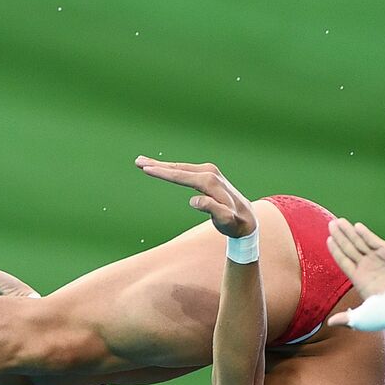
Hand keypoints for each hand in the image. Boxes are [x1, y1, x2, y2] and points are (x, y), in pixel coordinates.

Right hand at [135, 157, 255, 237]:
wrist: (247, 219)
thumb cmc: (235, 223)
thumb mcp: (225, 221)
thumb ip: (213, 210)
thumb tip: (194, 201)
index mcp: (210, 182)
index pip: (181, 176)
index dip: (163, 173)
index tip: (146, 169)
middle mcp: (210, 173)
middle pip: (178, 168)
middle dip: (157, 165)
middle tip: (137, 161)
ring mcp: (209, 172)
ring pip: (180, 168)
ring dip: (162, 165)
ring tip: (142, 162)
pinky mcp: (208, 175)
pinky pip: (185, 171)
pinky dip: (172, 169)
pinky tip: (161, 168)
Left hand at [324, 218, 384, 325]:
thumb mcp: (363, 317)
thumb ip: (346, 318)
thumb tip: (329, 323)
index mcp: (361, 280)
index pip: (344, 262)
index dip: (336, 251)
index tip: (328, 240)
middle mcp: (369, 268)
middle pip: (350, 248)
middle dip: (340, 237)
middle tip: (330, 224)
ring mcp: (379, 259)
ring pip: (360, 242)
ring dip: (349, 232)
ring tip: (338, 221)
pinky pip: (374, 241)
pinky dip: (365, 234)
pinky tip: (356, 227)